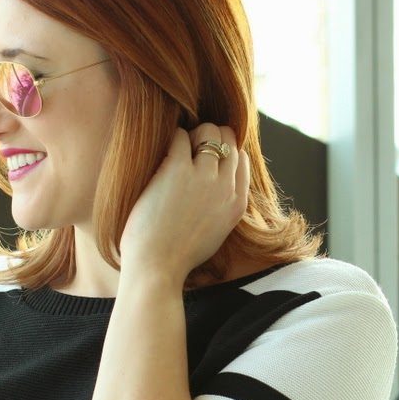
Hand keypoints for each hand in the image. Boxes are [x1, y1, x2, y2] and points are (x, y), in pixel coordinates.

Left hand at [120, 123, 249, 281]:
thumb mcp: (216, 232)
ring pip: (208, 132)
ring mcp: (204, 177)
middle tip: (190, 148)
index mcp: (237, 203)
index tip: (205, 157)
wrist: (158, 267)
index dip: (223, 152)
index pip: (241, 159)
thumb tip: (213, 183)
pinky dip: (173, 137)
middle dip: (210, 137)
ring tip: (177, 148)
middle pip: (228, 140)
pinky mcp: (178, 170)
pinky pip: (181, 136)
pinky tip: (164, 152)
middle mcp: (226, 187)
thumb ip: (222, 206)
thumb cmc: (178, 254)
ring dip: (192, 134)